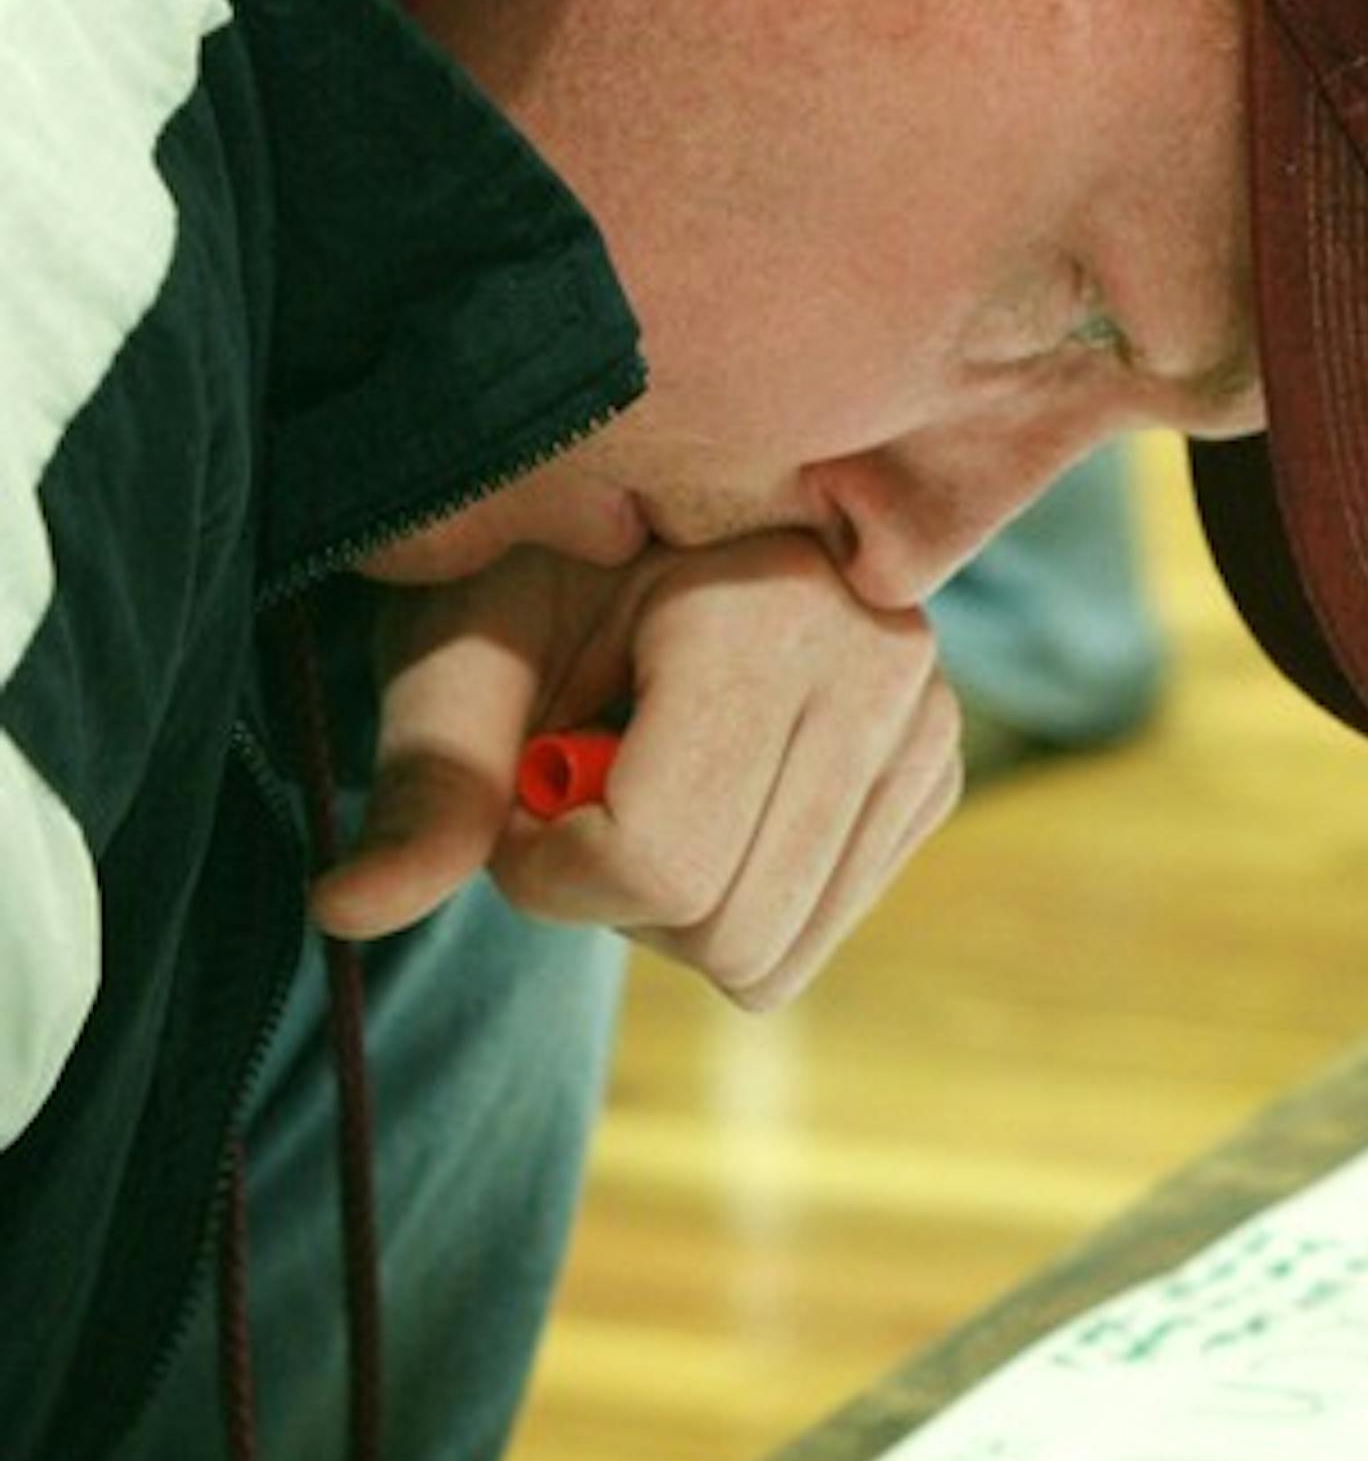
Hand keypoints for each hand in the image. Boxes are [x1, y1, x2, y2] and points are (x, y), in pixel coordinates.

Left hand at [311, 535, 961, 1005]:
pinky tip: (710, 788)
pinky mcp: (932, 770)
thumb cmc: (530, 567)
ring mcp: (926, 720)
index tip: (516, 793)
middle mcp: (878, 663)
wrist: (645, 507)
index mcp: (764, 609)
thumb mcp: (458, 652)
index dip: (546, 869)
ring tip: (647, 780)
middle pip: (723, 930)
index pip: (658, 861)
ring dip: (677, 903)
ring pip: (774, 953)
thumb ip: (423, 782)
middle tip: (578, 784)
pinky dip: (737, 894)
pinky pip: (817, 932)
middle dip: (616, 893)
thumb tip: (342, 910)